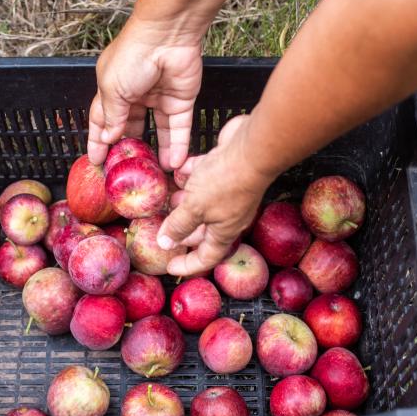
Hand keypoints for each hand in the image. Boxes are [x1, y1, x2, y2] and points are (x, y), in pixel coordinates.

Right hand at [87, 21, 201, 170]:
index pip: (102, 120)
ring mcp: (160, 99)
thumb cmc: (133, 55)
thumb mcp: (112, 89)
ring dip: (156, 152)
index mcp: (113, 89)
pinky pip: (179, 129)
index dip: (98, 139)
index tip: (95, 160)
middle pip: (131, 128)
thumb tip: (108, 138)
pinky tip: (173, 163)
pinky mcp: (181, 102)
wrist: (167, 36)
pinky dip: (177, 146)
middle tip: (126, 172)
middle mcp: (136, 95)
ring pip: (158, 132)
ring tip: (153, 174)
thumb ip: (111, 116)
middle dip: (129, 149)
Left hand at [157, 115, 272, 276]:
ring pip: (203, 201)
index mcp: (224, 231)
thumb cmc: (225, 183)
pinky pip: (205, 175)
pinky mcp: (226, 169)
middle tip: (164, 229)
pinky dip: (191, 174)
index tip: (170, 267)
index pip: (206, 257)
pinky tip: (177, 169)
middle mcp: (228, 215)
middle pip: (203, 230)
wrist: (253, 148)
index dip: (188, 265)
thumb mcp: (195, 208)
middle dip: (183, 231)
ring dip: (185, 201)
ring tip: (167, 198)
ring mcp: (229, 192)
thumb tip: (165, 244)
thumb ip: (179, 225)